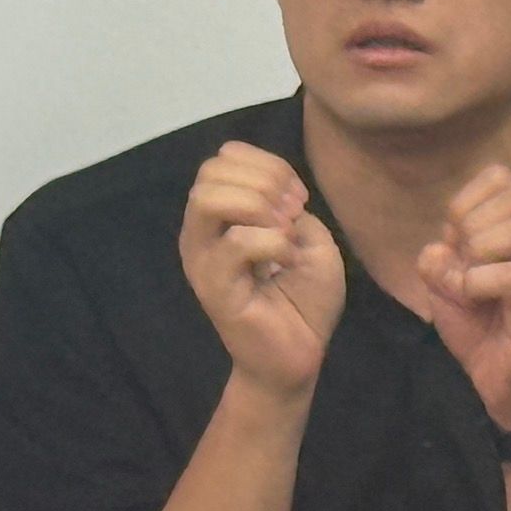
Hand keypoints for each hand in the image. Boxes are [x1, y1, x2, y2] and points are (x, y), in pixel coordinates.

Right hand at [179, 141, 345, 399]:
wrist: (301, 354)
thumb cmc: (304, 298)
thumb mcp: (308, 234)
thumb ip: (288, 204)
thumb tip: (274, 194)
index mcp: (221, 215)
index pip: (225, 156)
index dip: (269, 164)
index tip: (300, 198)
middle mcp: (201, 232)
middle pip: (211, 169)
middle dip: (265, 179)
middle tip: (294, 212)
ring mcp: (202, 259)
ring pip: (209, 198)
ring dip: (260, 205)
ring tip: (286, 232)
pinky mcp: (213, 287)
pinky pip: (237, 242)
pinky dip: (274, 242)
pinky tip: (287, 261)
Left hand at [419, 166, 510, 433]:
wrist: (507, 389)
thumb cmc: (483, 329)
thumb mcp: (449, 282)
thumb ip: (441, 254)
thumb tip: (439, 245)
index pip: (502, 178)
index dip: (467, 201)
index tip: (454, 237)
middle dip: (472, 223)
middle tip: (460, 260)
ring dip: (479, 249)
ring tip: (466, 278)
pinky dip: (477, 281)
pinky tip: (470, 296)